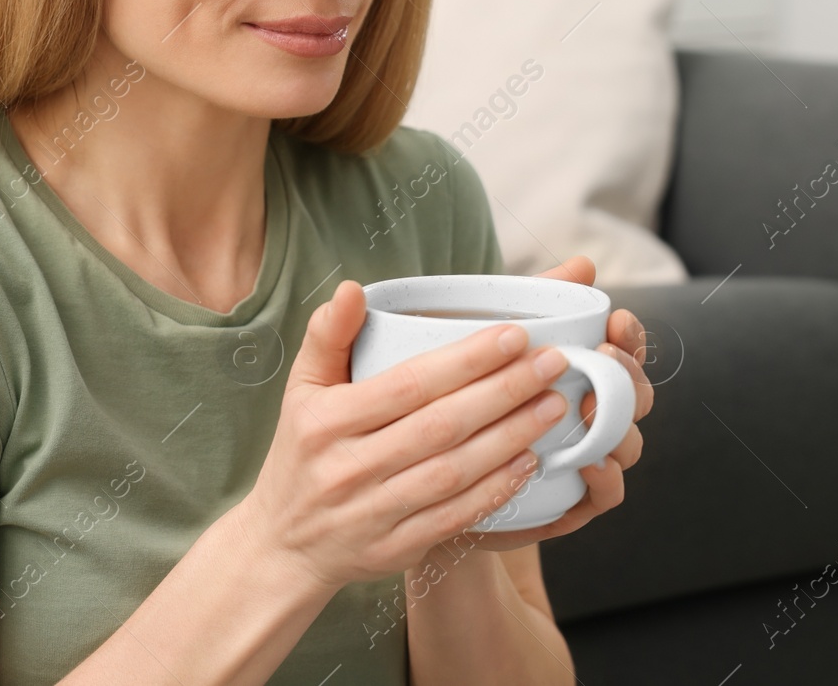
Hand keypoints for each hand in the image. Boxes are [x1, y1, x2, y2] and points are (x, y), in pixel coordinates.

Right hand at [233, 277, 576, 590]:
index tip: (515, 335)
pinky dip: (495, 490)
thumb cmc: (302, 452)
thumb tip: (353, 288)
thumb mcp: (302, 390)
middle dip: (505, 391)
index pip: (409, 384)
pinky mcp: (395, 549)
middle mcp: (350, 467)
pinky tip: (530, 462)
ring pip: (455, 471)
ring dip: (511, 437)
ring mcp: (373, 512)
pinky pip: (455, 517)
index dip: (466, 360)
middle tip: (553, 363)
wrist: (283, 546)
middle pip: (442, 425)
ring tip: (553, 406)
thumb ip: (328, 336)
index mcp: (329, 420)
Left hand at [466, 255, 653, 551]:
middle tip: (603, 357)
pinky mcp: (570, 503)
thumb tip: (584, 265)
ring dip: (620, 425)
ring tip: (593, 408)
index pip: (623, 351)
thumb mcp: (492, 342)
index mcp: (583, 374)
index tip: (615, 320)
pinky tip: (592, 462)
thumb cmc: (466, 393)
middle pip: (636, 397)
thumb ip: (539, 302)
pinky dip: (606, 479)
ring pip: (627, 443)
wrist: (428, 470)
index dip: (630, 337)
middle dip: (628, 375)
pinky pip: (605, 495)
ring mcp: (585, 459)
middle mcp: (593, 416)